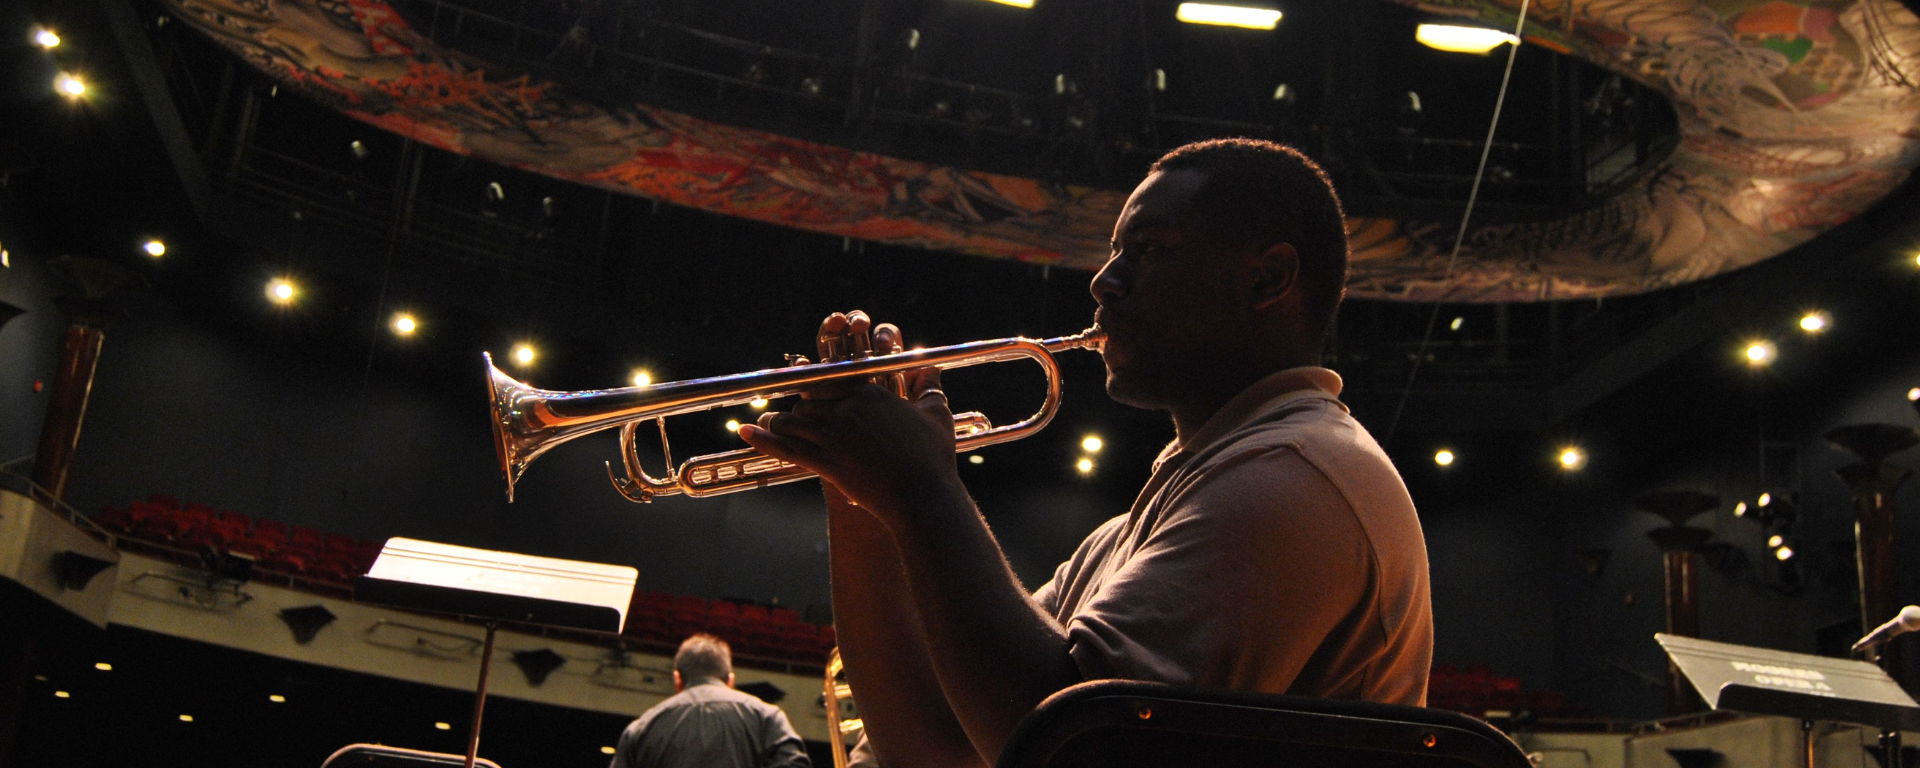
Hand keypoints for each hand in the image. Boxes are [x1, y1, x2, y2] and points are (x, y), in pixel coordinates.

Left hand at [738, 312, 963, 525]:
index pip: (832, 378)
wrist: (922, 496)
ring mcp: (833, 436)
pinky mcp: (826, 462)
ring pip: (793, 420)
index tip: (805, 381)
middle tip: (787, 410)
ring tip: (767, 423)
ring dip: (778, 422)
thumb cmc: (934, 457)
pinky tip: (745, 433)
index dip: (815, 381)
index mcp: (870, 393)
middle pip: (808, 399)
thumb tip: (931, 368)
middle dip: (798, 406)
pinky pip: (787, 448)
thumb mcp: (936, 415)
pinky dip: (762, 440)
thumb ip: (930, 387)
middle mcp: (847, 409)